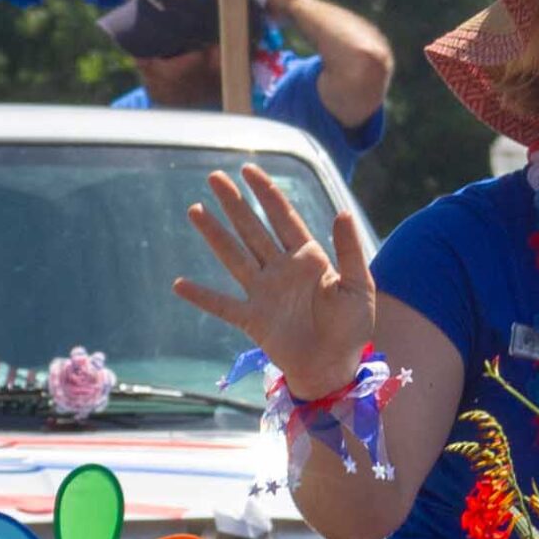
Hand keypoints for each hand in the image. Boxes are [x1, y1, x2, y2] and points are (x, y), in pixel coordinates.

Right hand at [177, 165, 375, 397]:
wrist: (334, 369)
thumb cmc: (352, 329)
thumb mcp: (359, 287)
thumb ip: (350, 251)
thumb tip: (342, 212)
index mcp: (308, 258)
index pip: (282, 217)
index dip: (266, 192)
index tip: (248, 169)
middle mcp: (281, 270)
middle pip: (252, 229)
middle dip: (234, 203)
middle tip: (214, 177)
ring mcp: (264, 294)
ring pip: (234, 256)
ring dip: (214, 234)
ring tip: (195, 210)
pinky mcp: (252, 320)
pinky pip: (222, 306)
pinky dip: (201, 296)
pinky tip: (179, 285)